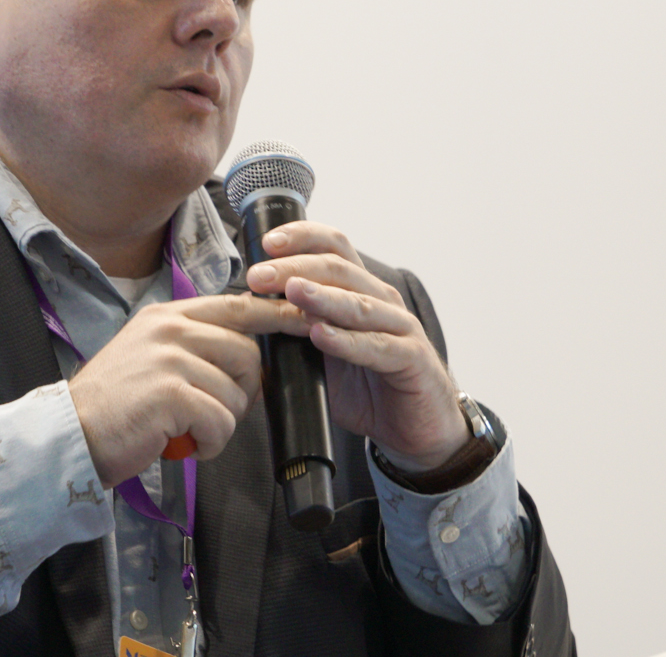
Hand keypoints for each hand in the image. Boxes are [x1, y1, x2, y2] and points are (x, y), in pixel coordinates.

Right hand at [69, 293, 310, 487]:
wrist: (72, 435)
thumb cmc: (115, 405)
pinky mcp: (170, 393)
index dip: (275, 314)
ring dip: (221, 423)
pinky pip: (221, 420)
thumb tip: (247, 353)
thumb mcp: (152, 356)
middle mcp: (169, 329)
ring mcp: (169, 359)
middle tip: (214, 412)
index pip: (236, 305)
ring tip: (189, 430)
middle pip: (246, 351)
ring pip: (235, 392)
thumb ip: (193, 345)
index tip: (302, 319)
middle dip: (243, 391)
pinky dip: (211, 442)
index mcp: (167, 316)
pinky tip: (185, 443)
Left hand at [244, 222, 469, 470]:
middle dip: (295, 268)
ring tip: (291, 292)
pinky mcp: (412, 359)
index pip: (333, 248)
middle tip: (260, 275)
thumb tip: (248, 314)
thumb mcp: (323, 354)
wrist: (418, 427)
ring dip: (321, 296)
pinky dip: (347, 341)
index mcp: (360, 290)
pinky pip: (377, 346)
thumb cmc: (370, 386)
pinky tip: (321, 335)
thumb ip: (295, 332)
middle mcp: (382, 301)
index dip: (301, 238)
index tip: (267, 242)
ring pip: (358, 303)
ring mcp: (400, 328)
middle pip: (338, 269)